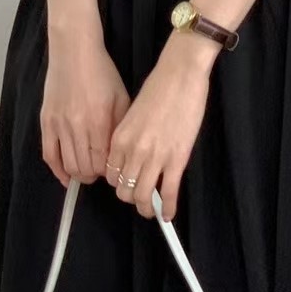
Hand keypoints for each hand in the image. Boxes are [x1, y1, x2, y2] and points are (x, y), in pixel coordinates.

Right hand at [41, 31, 130, 186]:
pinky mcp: (46, 122)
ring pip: (68, 165)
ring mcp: (59, 125)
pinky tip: (66, 176)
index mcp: (99, 121)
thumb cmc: (102, 73)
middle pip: (85, 167)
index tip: (113, 169)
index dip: (108, 172)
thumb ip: (119, 128)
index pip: (103, 162)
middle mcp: (78, 126)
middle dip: (94, 176)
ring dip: (78, 175)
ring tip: (86, 174)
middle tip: (100, 173)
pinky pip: (49, 155)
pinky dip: (57, 170)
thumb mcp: (121, 98)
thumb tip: (117, 155)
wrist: (74, 52)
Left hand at [106, 30, 218, 219]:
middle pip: (123, 190)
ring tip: (152, 210)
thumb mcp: (132, 115)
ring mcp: (155, 157)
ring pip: (143, 196)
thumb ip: (128, 138)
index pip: (111, 174)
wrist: (180, 77)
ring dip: (146, 208)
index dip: (118, 183)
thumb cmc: (158, 89)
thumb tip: (132, 157)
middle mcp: (132, 152)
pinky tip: (168, 214)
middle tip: (140, 199)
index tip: (127, 183)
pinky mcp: (176, 160)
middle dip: (131, 198)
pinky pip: (167, 193)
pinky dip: (167, 208)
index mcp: (119, 139)